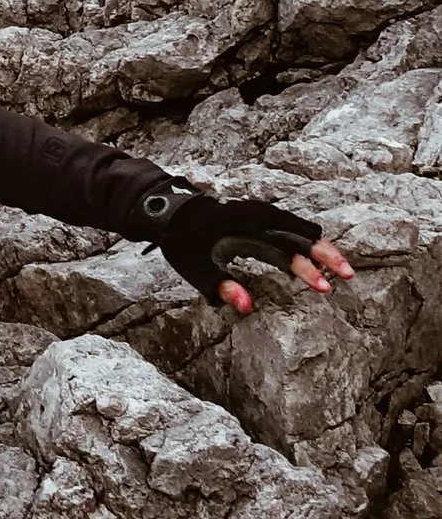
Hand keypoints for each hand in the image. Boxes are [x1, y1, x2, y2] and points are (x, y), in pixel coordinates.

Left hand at [149, 189, 355, 313]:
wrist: (169, 211)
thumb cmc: (182, 242)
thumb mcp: (193, 268)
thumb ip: (220, 287)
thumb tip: (247, 307)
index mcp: (245, 227)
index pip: (285, 248)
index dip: (307, 268)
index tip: (325, 288)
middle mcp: (257, 216)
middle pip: (300, 233)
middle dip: (326, 254)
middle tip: (348, 276)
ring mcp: (259, 213)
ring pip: (298, 227)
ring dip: (320, 245)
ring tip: (340, 267)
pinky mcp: (257, 216)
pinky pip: (289, 225)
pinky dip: (306, 238)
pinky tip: (316, 254)